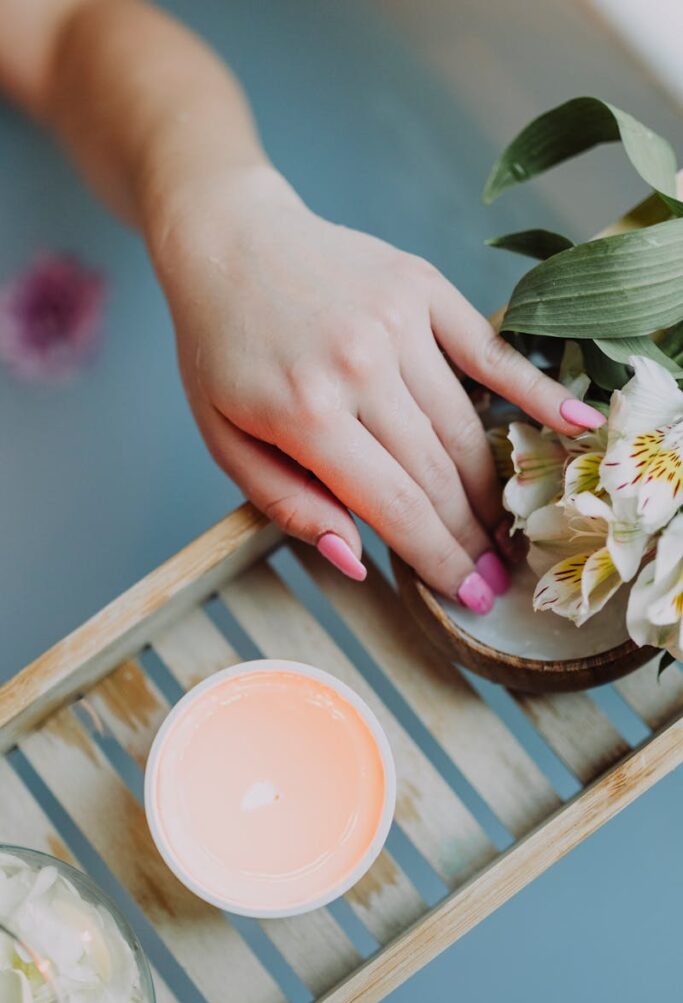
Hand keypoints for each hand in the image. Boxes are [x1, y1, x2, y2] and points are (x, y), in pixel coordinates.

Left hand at [151, 168, 600, 609]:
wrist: (227, 242)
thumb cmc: (221, 349)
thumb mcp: (224, 440)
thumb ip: (288, 504)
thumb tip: (357, 560)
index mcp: (306, 414)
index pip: (395, 507)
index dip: (438, 560)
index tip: (468, 596)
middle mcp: (360, 367)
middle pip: (438, 475)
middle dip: (470, 537)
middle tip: (494, 577)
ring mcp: (398, 323)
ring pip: (465, 427)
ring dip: (491, 487)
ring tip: (504, 528)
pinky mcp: (422, 288)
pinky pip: (490, 350)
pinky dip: (535, 391)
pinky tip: (575, 423)